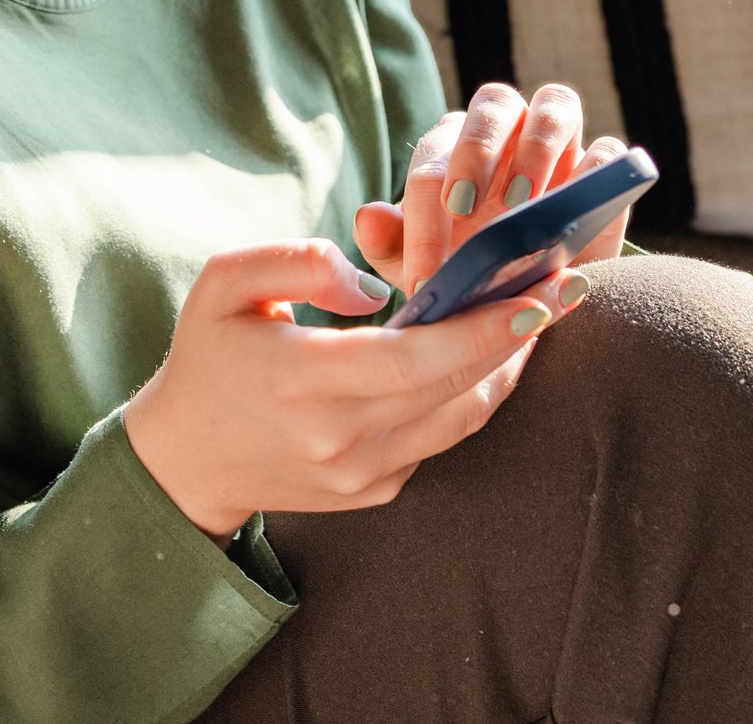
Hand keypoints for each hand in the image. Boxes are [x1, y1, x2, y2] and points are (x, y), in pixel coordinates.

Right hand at [123, 237, 580, 540]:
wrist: (185, 460)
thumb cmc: (209, 355)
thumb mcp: (224, 284)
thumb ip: (296, 262)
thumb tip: (372, 283)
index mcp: (302, 381)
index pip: (416, 359)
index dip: (486, 327)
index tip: (541, 291)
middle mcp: (340, 439)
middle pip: (455, 387)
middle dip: (519, 335)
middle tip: (566, 284)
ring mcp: (362, 474)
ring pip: (462, 418)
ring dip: (507, 366)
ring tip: (539, 311)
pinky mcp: (376, 490)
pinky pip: (442, 438)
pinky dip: (472, 394)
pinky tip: (489, 352)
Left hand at [354, 82, 634, 297]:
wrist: (523, 302)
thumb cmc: (464, 275)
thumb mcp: (423, 271)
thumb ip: (390, 244)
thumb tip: (368, 216)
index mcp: (452, 146)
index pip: (434, 158)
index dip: (424, 213)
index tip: (427, 270)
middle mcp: (506, 129)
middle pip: (494, 102)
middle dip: (477, 151)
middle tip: (465, 210)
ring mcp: (560, 142)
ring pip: (556, 104)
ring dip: (538, 148)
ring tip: (523, 205)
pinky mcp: (603, 170)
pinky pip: (608, 150)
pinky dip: (596, 171)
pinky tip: (577, 208)